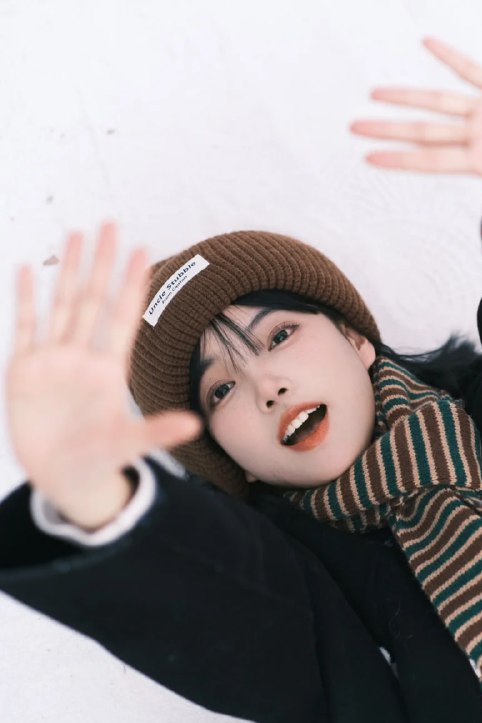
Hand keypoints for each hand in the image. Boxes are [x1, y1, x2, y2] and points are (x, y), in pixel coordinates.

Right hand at [5, 223, 202, 512]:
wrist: (63, 478)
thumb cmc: (100, 461)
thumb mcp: (128, 444)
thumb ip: (157, 431)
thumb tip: (195, 423)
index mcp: (109, 369)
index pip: (122, 317)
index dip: (131, 284)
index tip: (142, 251)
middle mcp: (82, 357)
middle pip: (93, 299)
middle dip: (102, 262)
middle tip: (111, 224)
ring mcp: (52, 360)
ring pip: (61, 304)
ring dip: (67, 270)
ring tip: (76, 234)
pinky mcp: (24, 370)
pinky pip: (25, 327)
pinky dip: (26, 299)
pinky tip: (28, 269)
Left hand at [351, 37, 481, 241]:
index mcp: (481, 162)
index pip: (430, 160)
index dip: (400, 158)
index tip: (368, 157)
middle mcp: (477, 136)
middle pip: (424, 130)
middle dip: (390, 128)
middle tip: (354, 126)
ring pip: (440, 101)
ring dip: (408, 95)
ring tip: (375, 92)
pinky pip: (474, 70)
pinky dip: (451, 56)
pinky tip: (426, 42)